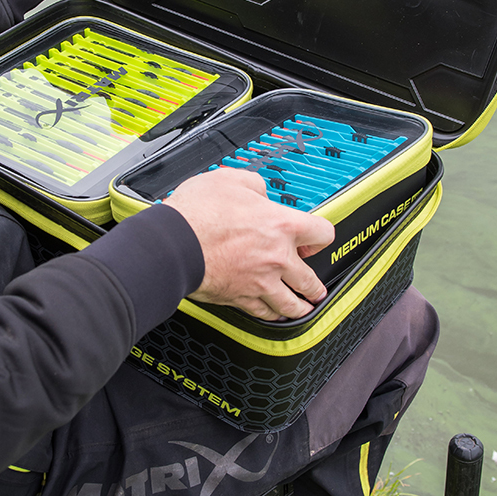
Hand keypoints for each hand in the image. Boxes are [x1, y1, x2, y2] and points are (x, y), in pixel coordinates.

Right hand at [163, 168, 334, 320]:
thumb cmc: (198, 213)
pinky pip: (264, 313)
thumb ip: (254, 186)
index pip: (322, 233)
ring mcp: (260, 282)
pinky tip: (273, 315)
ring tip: (303, 308)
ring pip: (291, 305)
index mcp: (282, 226)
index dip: (321, 237)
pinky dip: (271, 315)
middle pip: (310, 280)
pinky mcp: (239, 298)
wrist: (174, 244)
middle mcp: (277, 258)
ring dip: (300, 308)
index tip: (316, 241)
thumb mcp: (231, 180)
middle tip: (316, 288)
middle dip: (315, 286)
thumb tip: (259, 192)